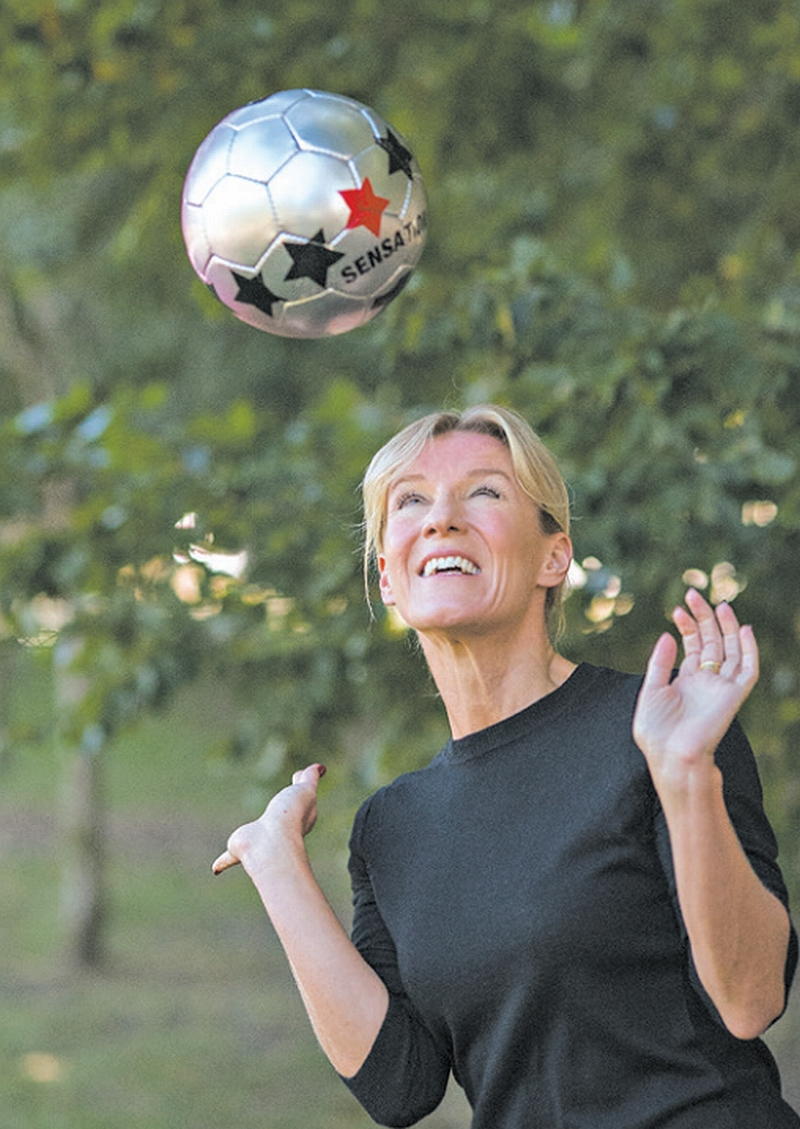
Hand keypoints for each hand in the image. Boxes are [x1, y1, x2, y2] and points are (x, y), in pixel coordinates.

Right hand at [212, 763, 326, 874]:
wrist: (273, 841)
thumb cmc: (291, 816)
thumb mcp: (304, 790)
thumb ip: (310, 778)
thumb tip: (319, 768)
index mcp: (298, 815)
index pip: (302, 800)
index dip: (301, 790)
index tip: (299, 780)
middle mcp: (279, 829)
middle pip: (282, 816)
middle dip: (281, 810)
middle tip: (279, 805)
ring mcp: (258, 840)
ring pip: (256, 837)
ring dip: (253, 838)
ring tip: (251, 836)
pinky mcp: (239, 850)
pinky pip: (229, 858)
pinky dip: (222, 862)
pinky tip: (215, 869)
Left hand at [633, 589, 757, 786]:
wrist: (669, 756)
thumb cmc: (655, 732)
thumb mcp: (651, 690)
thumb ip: (659, 663)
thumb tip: (666, 635)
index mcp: (686, 681)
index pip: (694, 645)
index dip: (688, 625)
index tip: (677, 609)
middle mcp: (706, 682)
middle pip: (712, 642)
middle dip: (705, 618)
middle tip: (694, 594)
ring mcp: (721, 688)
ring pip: (731, 651)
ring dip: (728, 627)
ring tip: (719, 604)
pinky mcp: (734, 697)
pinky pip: (748, 671)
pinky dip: (749, 650)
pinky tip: (745, 629)